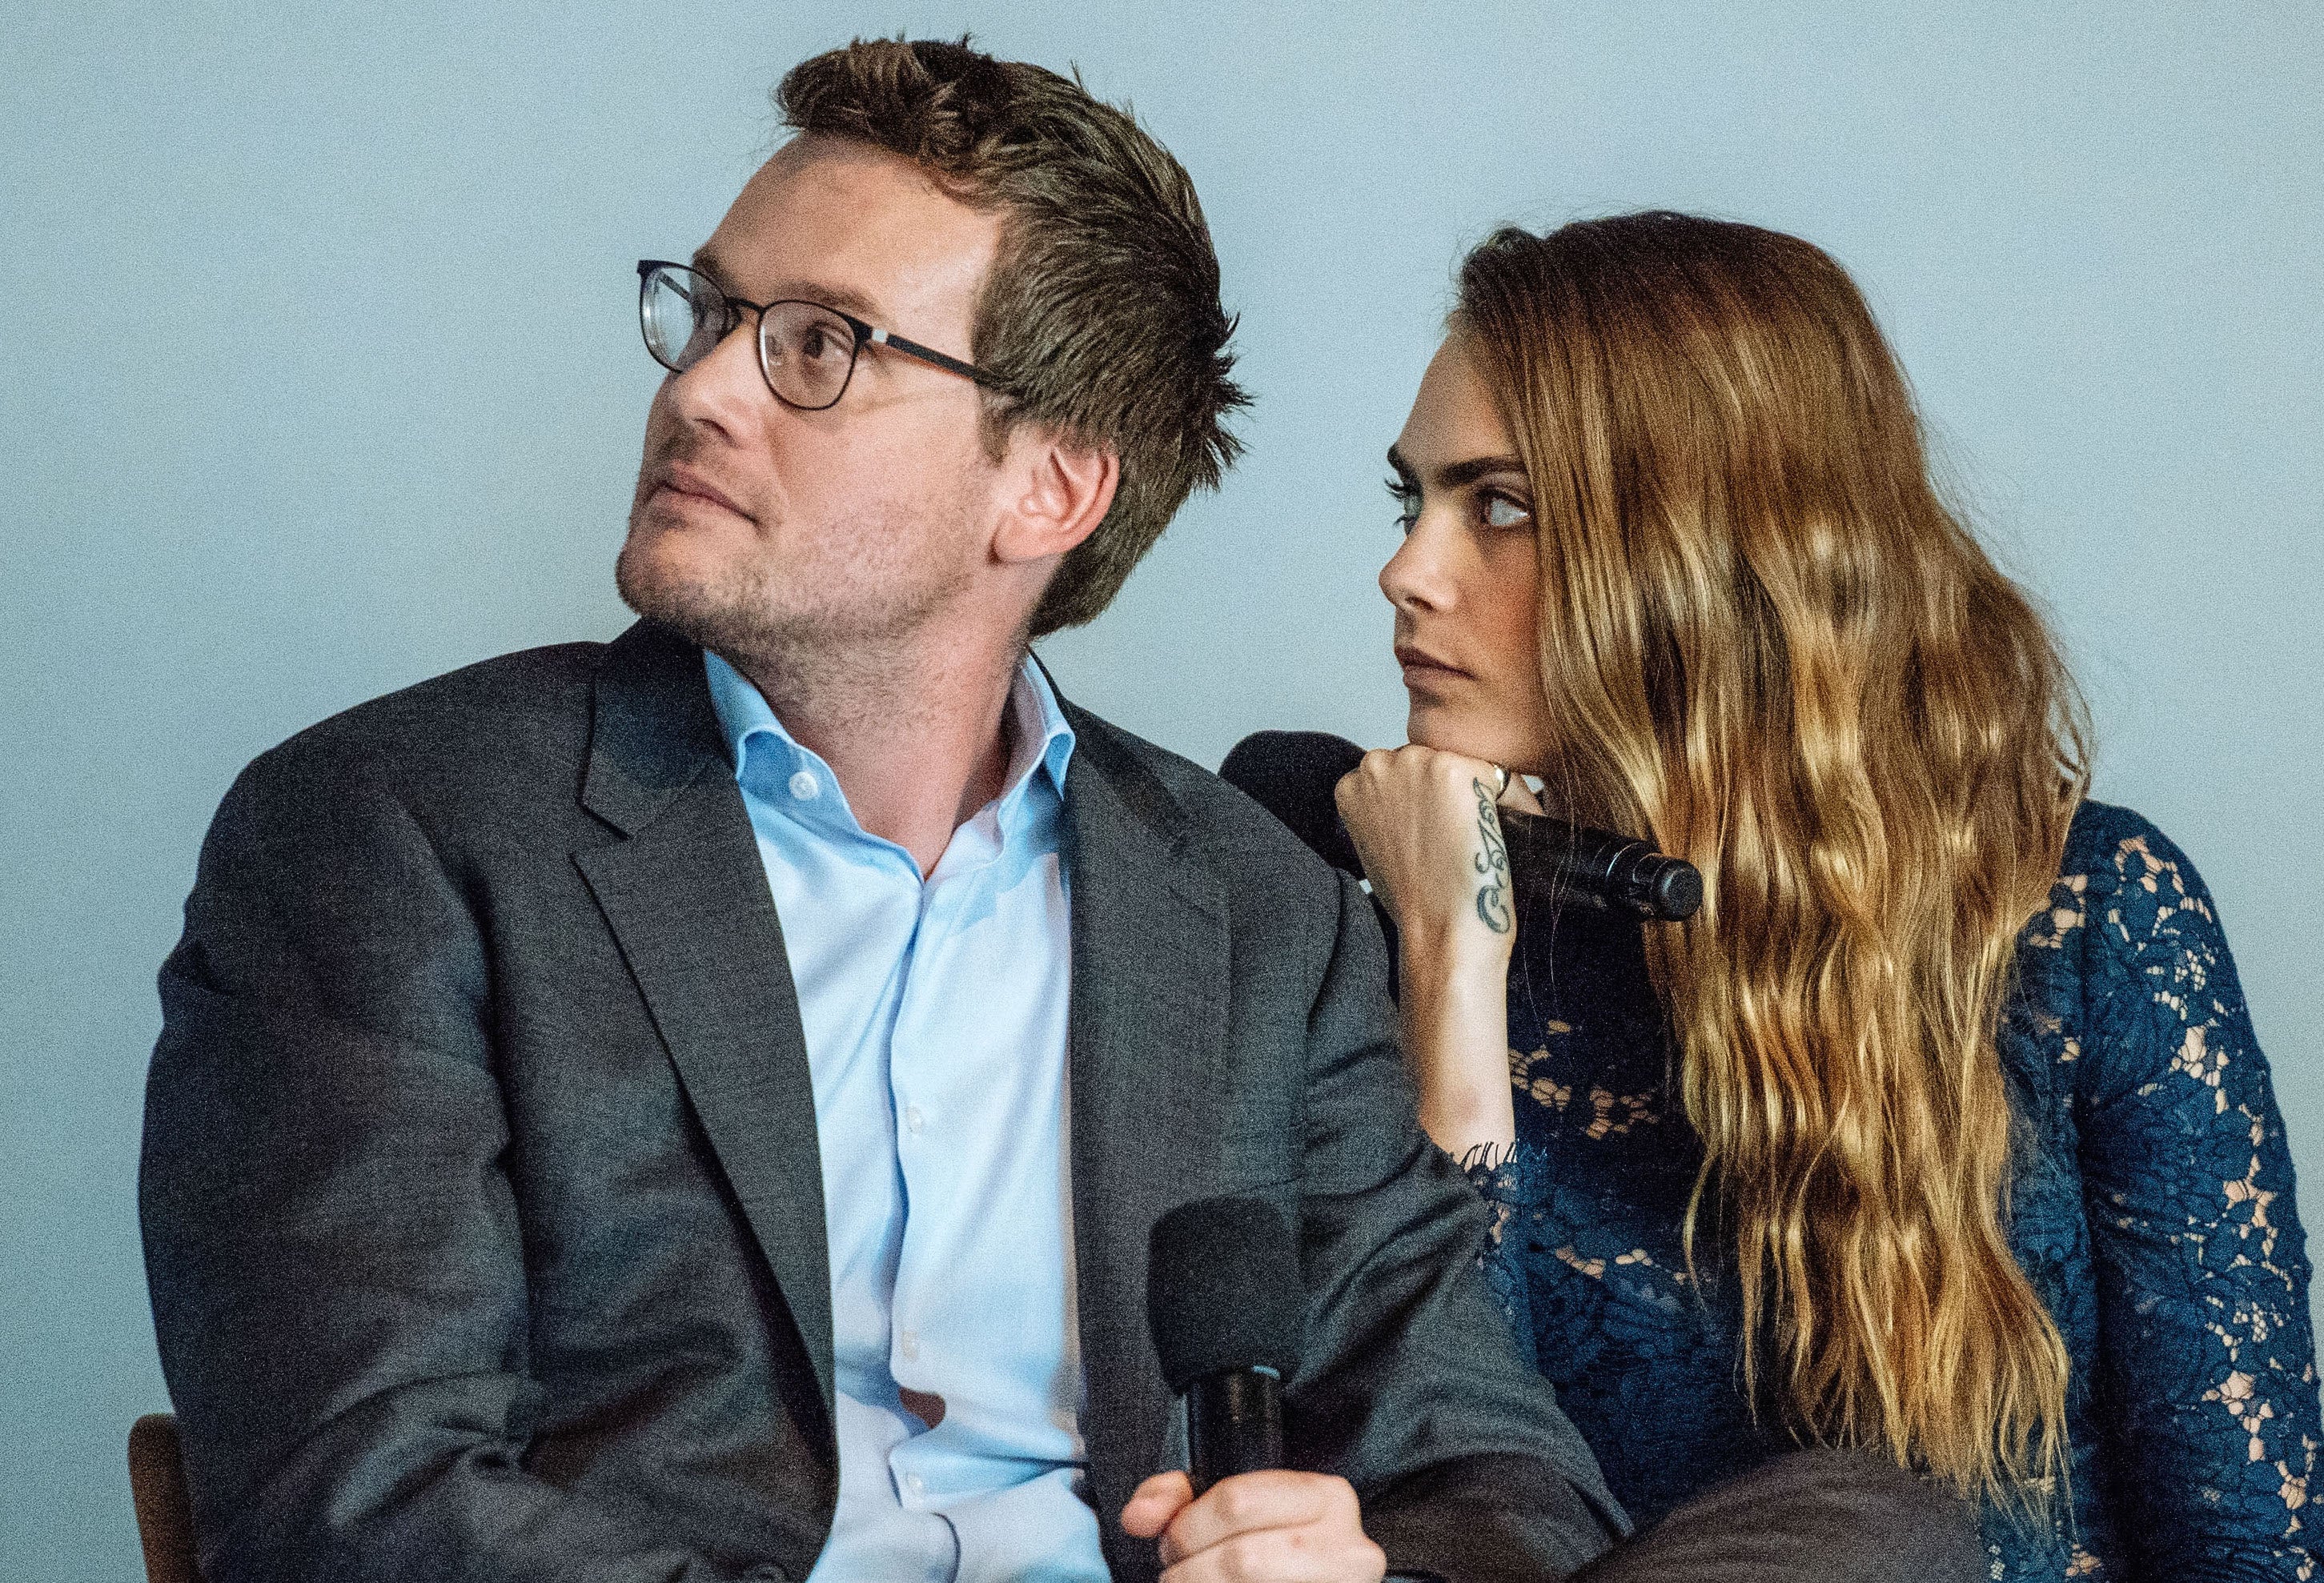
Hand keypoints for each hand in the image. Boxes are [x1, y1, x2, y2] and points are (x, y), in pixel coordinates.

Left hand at [1121, 1470, 1387, 1582]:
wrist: (1315, 1579)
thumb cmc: (1271, 1549)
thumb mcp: (1235, 1508)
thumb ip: (1179, 1500)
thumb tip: (1138, 1515)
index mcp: (1327, 1497)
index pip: (1238, 1501)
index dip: (1187, 1527)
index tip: (1172, 1543)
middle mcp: (1348, 1547)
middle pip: (1241, 1558)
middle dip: (1189, 1571)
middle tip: (1177, 1575)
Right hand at [1334, 745, 1530, 969]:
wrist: (1440, 929)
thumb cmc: (1414, 901)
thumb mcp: (1377, 846)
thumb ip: (1386, 810)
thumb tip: (1418, 797)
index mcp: (1351, 784)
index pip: (1401, 773)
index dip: (1424, 803)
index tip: (1431, 833)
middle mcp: (1377, 764)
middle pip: (1431, 760)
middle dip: (1446, 791)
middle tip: (1453, 838)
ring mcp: (1416, 762)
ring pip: (1463, 765)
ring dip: (1476, 794)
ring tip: (1471, 838)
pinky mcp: (1456, 768)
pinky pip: (1498, 775)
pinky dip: (1508, 802)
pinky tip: (1492, 835)